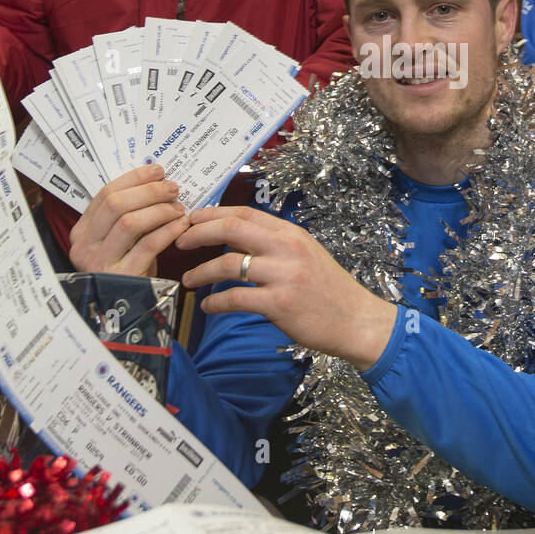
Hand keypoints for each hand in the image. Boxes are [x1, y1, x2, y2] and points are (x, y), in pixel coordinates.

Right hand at [68, 165, 190, 276]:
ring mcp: (100, 262)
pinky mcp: (122, 277)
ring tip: (178, 208)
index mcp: (82, 232)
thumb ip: (129, 216)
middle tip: (172, 188)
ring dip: (159, 210)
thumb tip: (157, 183)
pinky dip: (168, 231)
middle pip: (116, 204)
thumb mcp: (119, 242)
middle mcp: (85, 246)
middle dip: (149, 191)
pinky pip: (148, 245)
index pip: (105, 194)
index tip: (158, 170)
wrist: (123, 312)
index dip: (133, 179)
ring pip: (130, 222)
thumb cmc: (127, 270)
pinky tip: (181, 225)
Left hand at [177, 206, 397, 369]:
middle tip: (178, 242)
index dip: (212, 214)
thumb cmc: (328, 290)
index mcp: (291, 233)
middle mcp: (287, 248)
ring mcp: (283, 276)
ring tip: (187, 281)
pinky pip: (236, 298)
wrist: (356, 320)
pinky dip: (215, 302)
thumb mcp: (304, 255)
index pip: (244, 213)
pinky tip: (208, 306)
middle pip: (232, 229)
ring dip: (201, 272)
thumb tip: (231, 237)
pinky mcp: (279, 304)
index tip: (191, 219)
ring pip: (228, 264)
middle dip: (198, 233)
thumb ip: (271, 244)